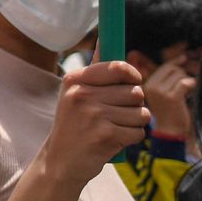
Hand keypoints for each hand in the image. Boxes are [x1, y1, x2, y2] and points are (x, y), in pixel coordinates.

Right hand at [40, 61, 148, 182]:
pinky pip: (138, 131)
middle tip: (117, 114)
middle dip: (134, 104)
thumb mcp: (75, 94)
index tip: (133, 81)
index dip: (132, 75)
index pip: (118, 67)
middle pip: (135, 91)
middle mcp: (83, 95)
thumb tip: (105, 37)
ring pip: (141, 113)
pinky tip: (115, 140)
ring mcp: (94, 115)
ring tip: (115, 128)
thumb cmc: (73, 126)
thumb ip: (95, 70)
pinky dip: (132, 138)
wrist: (60, 163)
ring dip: (134, 123)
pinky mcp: (106, 135)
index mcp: (75, 80)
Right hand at [142, 59, 195, 136]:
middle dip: (183, 75)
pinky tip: (190, 92)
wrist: (169, 132)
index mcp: (146, 84)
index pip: (164, 66)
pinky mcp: (171, 97)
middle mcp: (150, 86)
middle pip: (173, 69)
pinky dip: (191, 85)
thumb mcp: (163, 92)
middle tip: (185, 86)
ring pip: (179, 75)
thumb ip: (168, 76)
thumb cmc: (169, 112)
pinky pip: (185, 83)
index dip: (176, 63)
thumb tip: (182, 56)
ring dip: (187, 82)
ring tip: (185, 93)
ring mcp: (160, 92)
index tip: (184, 60)